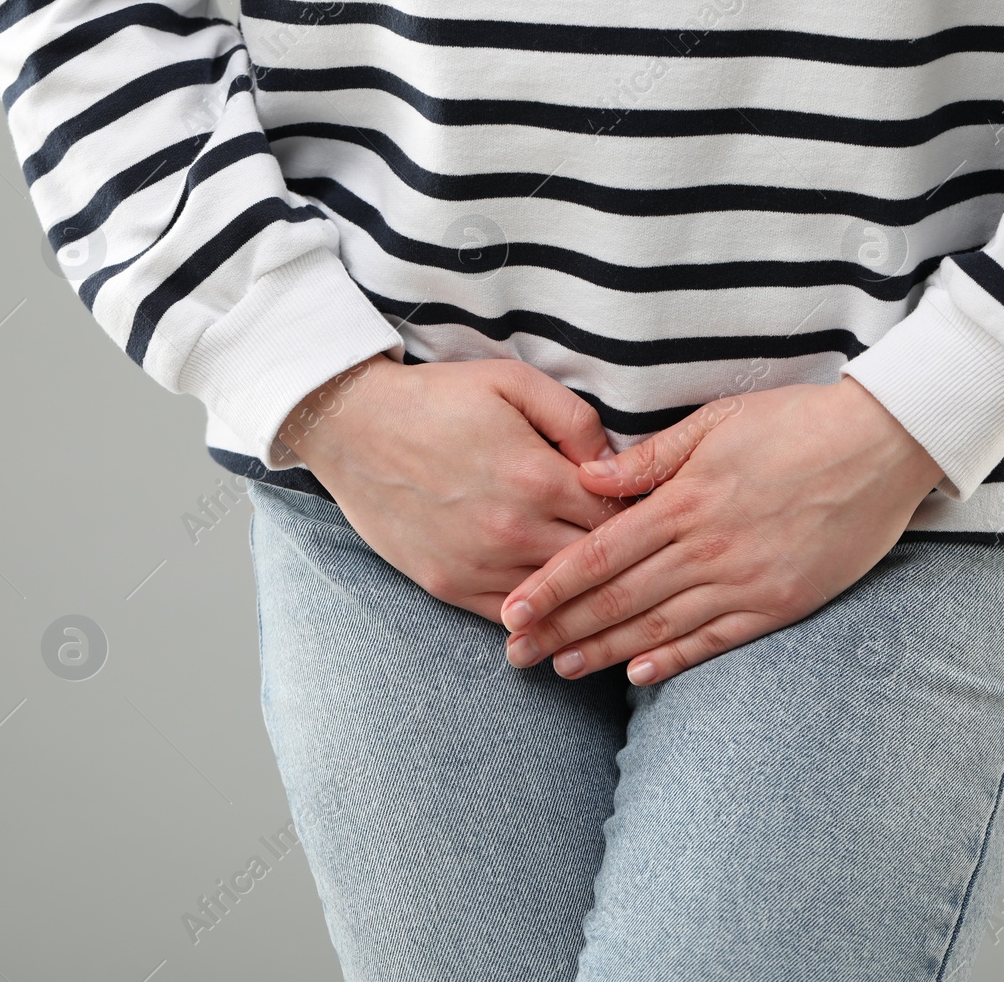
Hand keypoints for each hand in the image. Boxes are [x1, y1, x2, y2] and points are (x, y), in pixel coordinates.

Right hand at [283, 353, 628, 621]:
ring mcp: (478, 565)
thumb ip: (577, 421)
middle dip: (620, 566)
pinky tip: (558, 614)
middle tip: (639, 563)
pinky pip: (511, 618)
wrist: (353, 427)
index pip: (619, 521)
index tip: (649, 521)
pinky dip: (538, 618)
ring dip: (584, 600)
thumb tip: (616, 466)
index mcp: (538, 479)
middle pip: (595, 569)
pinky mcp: (448, 586)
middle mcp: (512, 531)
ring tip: (610, 595)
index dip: (640, 522)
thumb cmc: (439, 399)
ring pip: (557, 603)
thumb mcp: (516, 384)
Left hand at [497, 375, 944, 682]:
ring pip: (658, 627)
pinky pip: (716, 640)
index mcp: (684, 500)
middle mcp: (706, 548)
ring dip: (603, 651)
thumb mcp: (717, 421)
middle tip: (516, 653)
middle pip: (617, 598)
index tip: (513, 609)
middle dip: (561, 629)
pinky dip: (673, 661)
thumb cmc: (798, 423)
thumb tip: (588, 478)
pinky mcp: (779, 603)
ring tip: (560, 669)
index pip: (599, 553)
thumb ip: (650, 458)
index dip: (551, 585)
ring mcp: (743, 581)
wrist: (883, 446)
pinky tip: (638, 675)